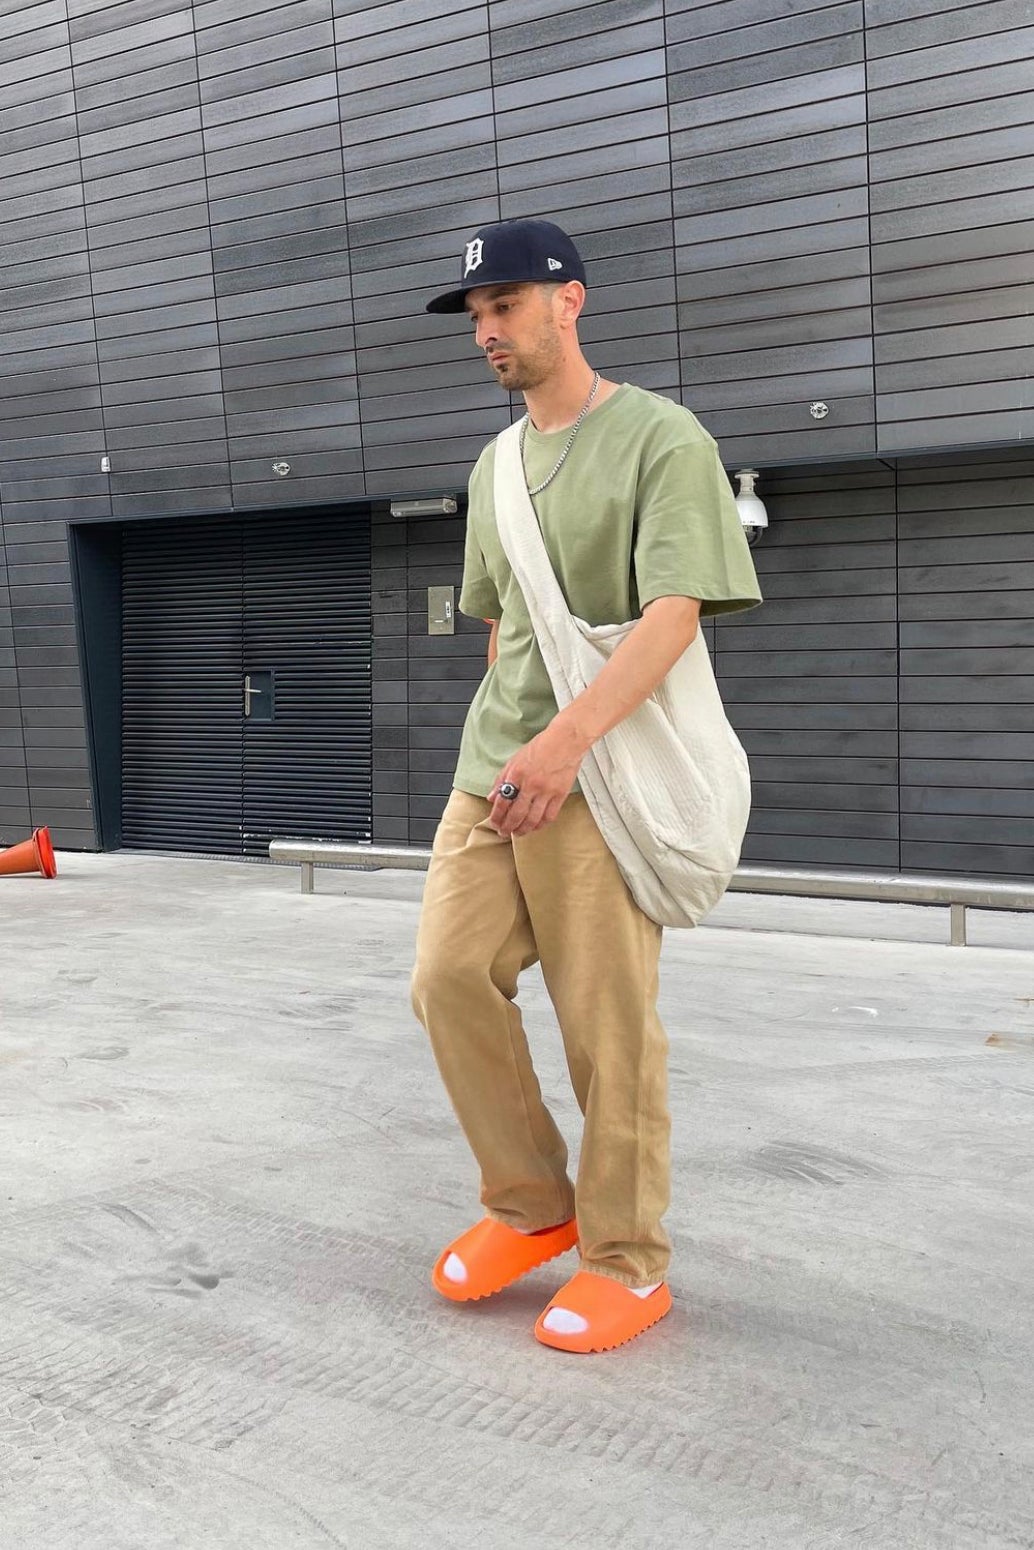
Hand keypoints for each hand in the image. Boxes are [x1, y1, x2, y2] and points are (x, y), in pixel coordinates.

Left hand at [487, 720, 587, 837]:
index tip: (494, 822)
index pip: (503, 801)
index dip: (497, 816)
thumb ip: (502, 779)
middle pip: (516, 814)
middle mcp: (531, 784)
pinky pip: (549, 816)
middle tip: (503, 833)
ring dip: (523, 829)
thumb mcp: (515, 759)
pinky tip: (535, 826)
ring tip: (518, 833)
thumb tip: (492, 797)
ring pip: (533, 819)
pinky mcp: (560, 794)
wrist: (566, 740)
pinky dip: (541, 825)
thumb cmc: (541, 746)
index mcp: (517, 774)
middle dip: (507, 827)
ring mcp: (547, 791)